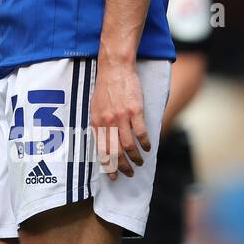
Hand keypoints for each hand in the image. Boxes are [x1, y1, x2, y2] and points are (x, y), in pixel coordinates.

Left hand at [90, 59, 150, 179]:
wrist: (114, 68)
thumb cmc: (105, 87)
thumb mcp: (95, 107)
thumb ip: (99, 124)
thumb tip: (103, 141)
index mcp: (96, 122)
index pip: (101, 150)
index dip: (108, 166)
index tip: (113, 176)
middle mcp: (107, 122)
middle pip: (115, 152)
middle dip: (122, 167)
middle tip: (129, 173)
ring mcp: (121, 117)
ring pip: (129, 146)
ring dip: (136, 158)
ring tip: (140, 162)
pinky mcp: (135, 111)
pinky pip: (141, 133)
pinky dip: (145, 144)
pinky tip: (148, 148)